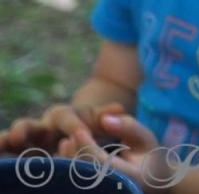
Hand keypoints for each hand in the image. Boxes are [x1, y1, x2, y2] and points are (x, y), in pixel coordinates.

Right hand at [1, 101, 122, 154]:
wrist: (82, 132)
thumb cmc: (92, 126)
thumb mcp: (100, 120)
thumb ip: (106, 116)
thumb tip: (119, 109)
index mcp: (62, 116)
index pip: (66, 117)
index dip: (73, 125)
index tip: (81, 133)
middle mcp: (42, 128)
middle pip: (30, 125)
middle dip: (23, 130)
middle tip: (18, 136)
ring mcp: (29, 143)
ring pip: (14, 140)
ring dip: (7, 141)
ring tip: (1, 143)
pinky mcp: (23, 157)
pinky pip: (9, 156)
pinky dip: (3, 156)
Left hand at [55, 109, 193, 189]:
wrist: (152, 181)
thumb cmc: (147, 157)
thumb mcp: (144, 138)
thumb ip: (128, 127)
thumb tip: (104, 119)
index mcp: (131, 176)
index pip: (100, 162)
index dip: (87, 145)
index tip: (79, 130)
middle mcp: (116, 188)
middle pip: (85, 173)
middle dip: (75, 153)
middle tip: (69, 137)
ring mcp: (105, 192)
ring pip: (77, 181)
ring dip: (68, 161)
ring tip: (66, 143)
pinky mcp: (97, 192)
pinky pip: (76, 184)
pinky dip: (69, 170)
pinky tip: (66, 157)